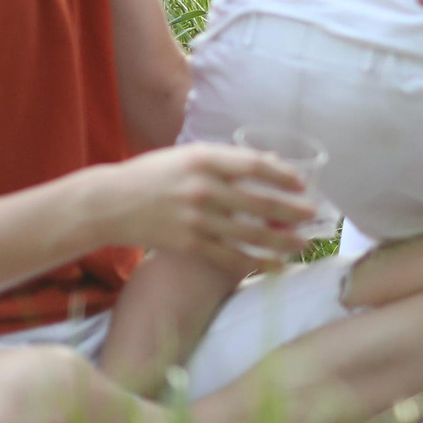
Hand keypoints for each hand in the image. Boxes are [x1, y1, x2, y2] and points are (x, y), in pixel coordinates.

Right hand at [95, 143, 315, 267]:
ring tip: (302, 244)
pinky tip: (272, 266)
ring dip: (281, 240)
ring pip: (249, 234)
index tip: (302, 183)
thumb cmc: (152, 174)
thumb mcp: (187, 155)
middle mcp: (203, 188)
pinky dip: (253, 263)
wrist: (108, 203)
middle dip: (292, 210)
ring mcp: (195, 218)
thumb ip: (223, 161)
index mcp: (204, 159)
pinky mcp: (187, 244)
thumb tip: (268, 165)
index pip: (255, 165)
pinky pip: (228, 256)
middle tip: (313, 215)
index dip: (283, 175)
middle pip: (259, 202)